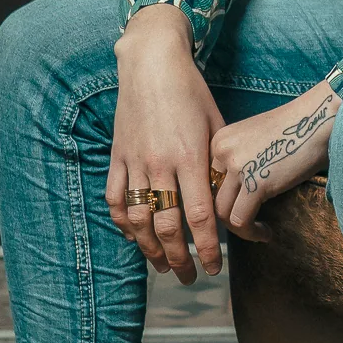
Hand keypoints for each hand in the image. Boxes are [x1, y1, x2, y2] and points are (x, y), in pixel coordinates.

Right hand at [108, 5, 223, 283]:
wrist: (152, 65)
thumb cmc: (191, 93)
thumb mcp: (215, 125)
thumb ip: (217, 164)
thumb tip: (226, 198)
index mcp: (190, 158)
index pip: (200, 217)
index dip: (207, 248)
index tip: (213, 268)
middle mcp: (160, 165)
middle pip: (167, 226)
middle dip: (179, 258)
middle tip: (187, 276)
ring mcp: (135, 162)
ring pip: (139, 219)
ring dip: (149, 248)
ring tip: (161, 266)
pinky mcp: (117, 157)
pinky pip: (116, 199)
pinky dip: (123, 222)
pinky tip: (133, 237)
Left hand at [210, 82, 340, 241]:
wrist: (320, 118)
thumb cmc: (296, 130)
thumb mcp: (255, 139)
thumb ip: (239, 160)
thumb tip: (235, 194)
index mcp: (220, 140)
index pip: (207, 180)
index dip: (222, 198)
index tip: (238, 208)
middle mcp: (223, 151)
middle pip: (211, 196)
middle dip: (227, 215)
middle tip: (247, 224)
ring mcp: (237, 166)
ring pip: (222, 212)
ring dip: (240, 229)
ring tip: (258, 231)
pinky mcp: (255, 183)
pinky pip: (240, 220)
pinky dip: (251, 232)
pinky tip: (266, 232)